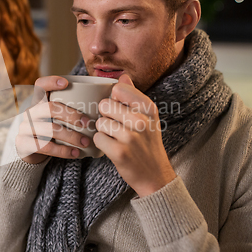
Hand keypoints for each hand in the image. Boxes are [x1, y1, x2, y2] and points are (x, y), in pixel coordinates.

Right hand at [16, 76, 90, 163]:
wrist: (28, 149)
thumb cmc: (49, 128)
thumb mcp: (53, 116)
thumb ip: (69, 108)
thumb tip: (102, 103)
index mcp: (38, 101)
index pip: (40, 85)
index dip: (51, 81)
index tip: (66, 83)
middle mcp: (30, 112)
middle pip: (49, 108)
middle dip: (71, 115)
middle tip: (88, 123)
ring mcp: (25, 128)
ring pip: (49, 129)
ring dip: (71, 136)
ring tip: (85, 142)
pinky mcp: (24, 143)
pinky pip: (45, 147)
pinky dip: (63, 151)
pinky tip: (75, 153)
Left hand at [94, 74, 175, 196]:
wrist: (155, 175)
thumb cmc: (147, 143)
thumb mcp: (147, 117)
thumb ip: (133, 96)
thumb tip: (123, 76)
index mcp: (148, 108)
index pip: (118, 89)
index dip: (113, 99)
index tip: (119, 110)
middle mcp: (141, 120)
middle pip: (105, 104)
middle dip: (106, 116)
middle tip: (117, 127)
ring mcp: (131, 137)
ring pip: (100, 122)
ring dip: (103, 131)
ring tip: (116, 139)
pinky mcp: (120, 152)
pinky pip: (97, 138)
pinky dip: (101, 144)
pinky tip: (112, 148)